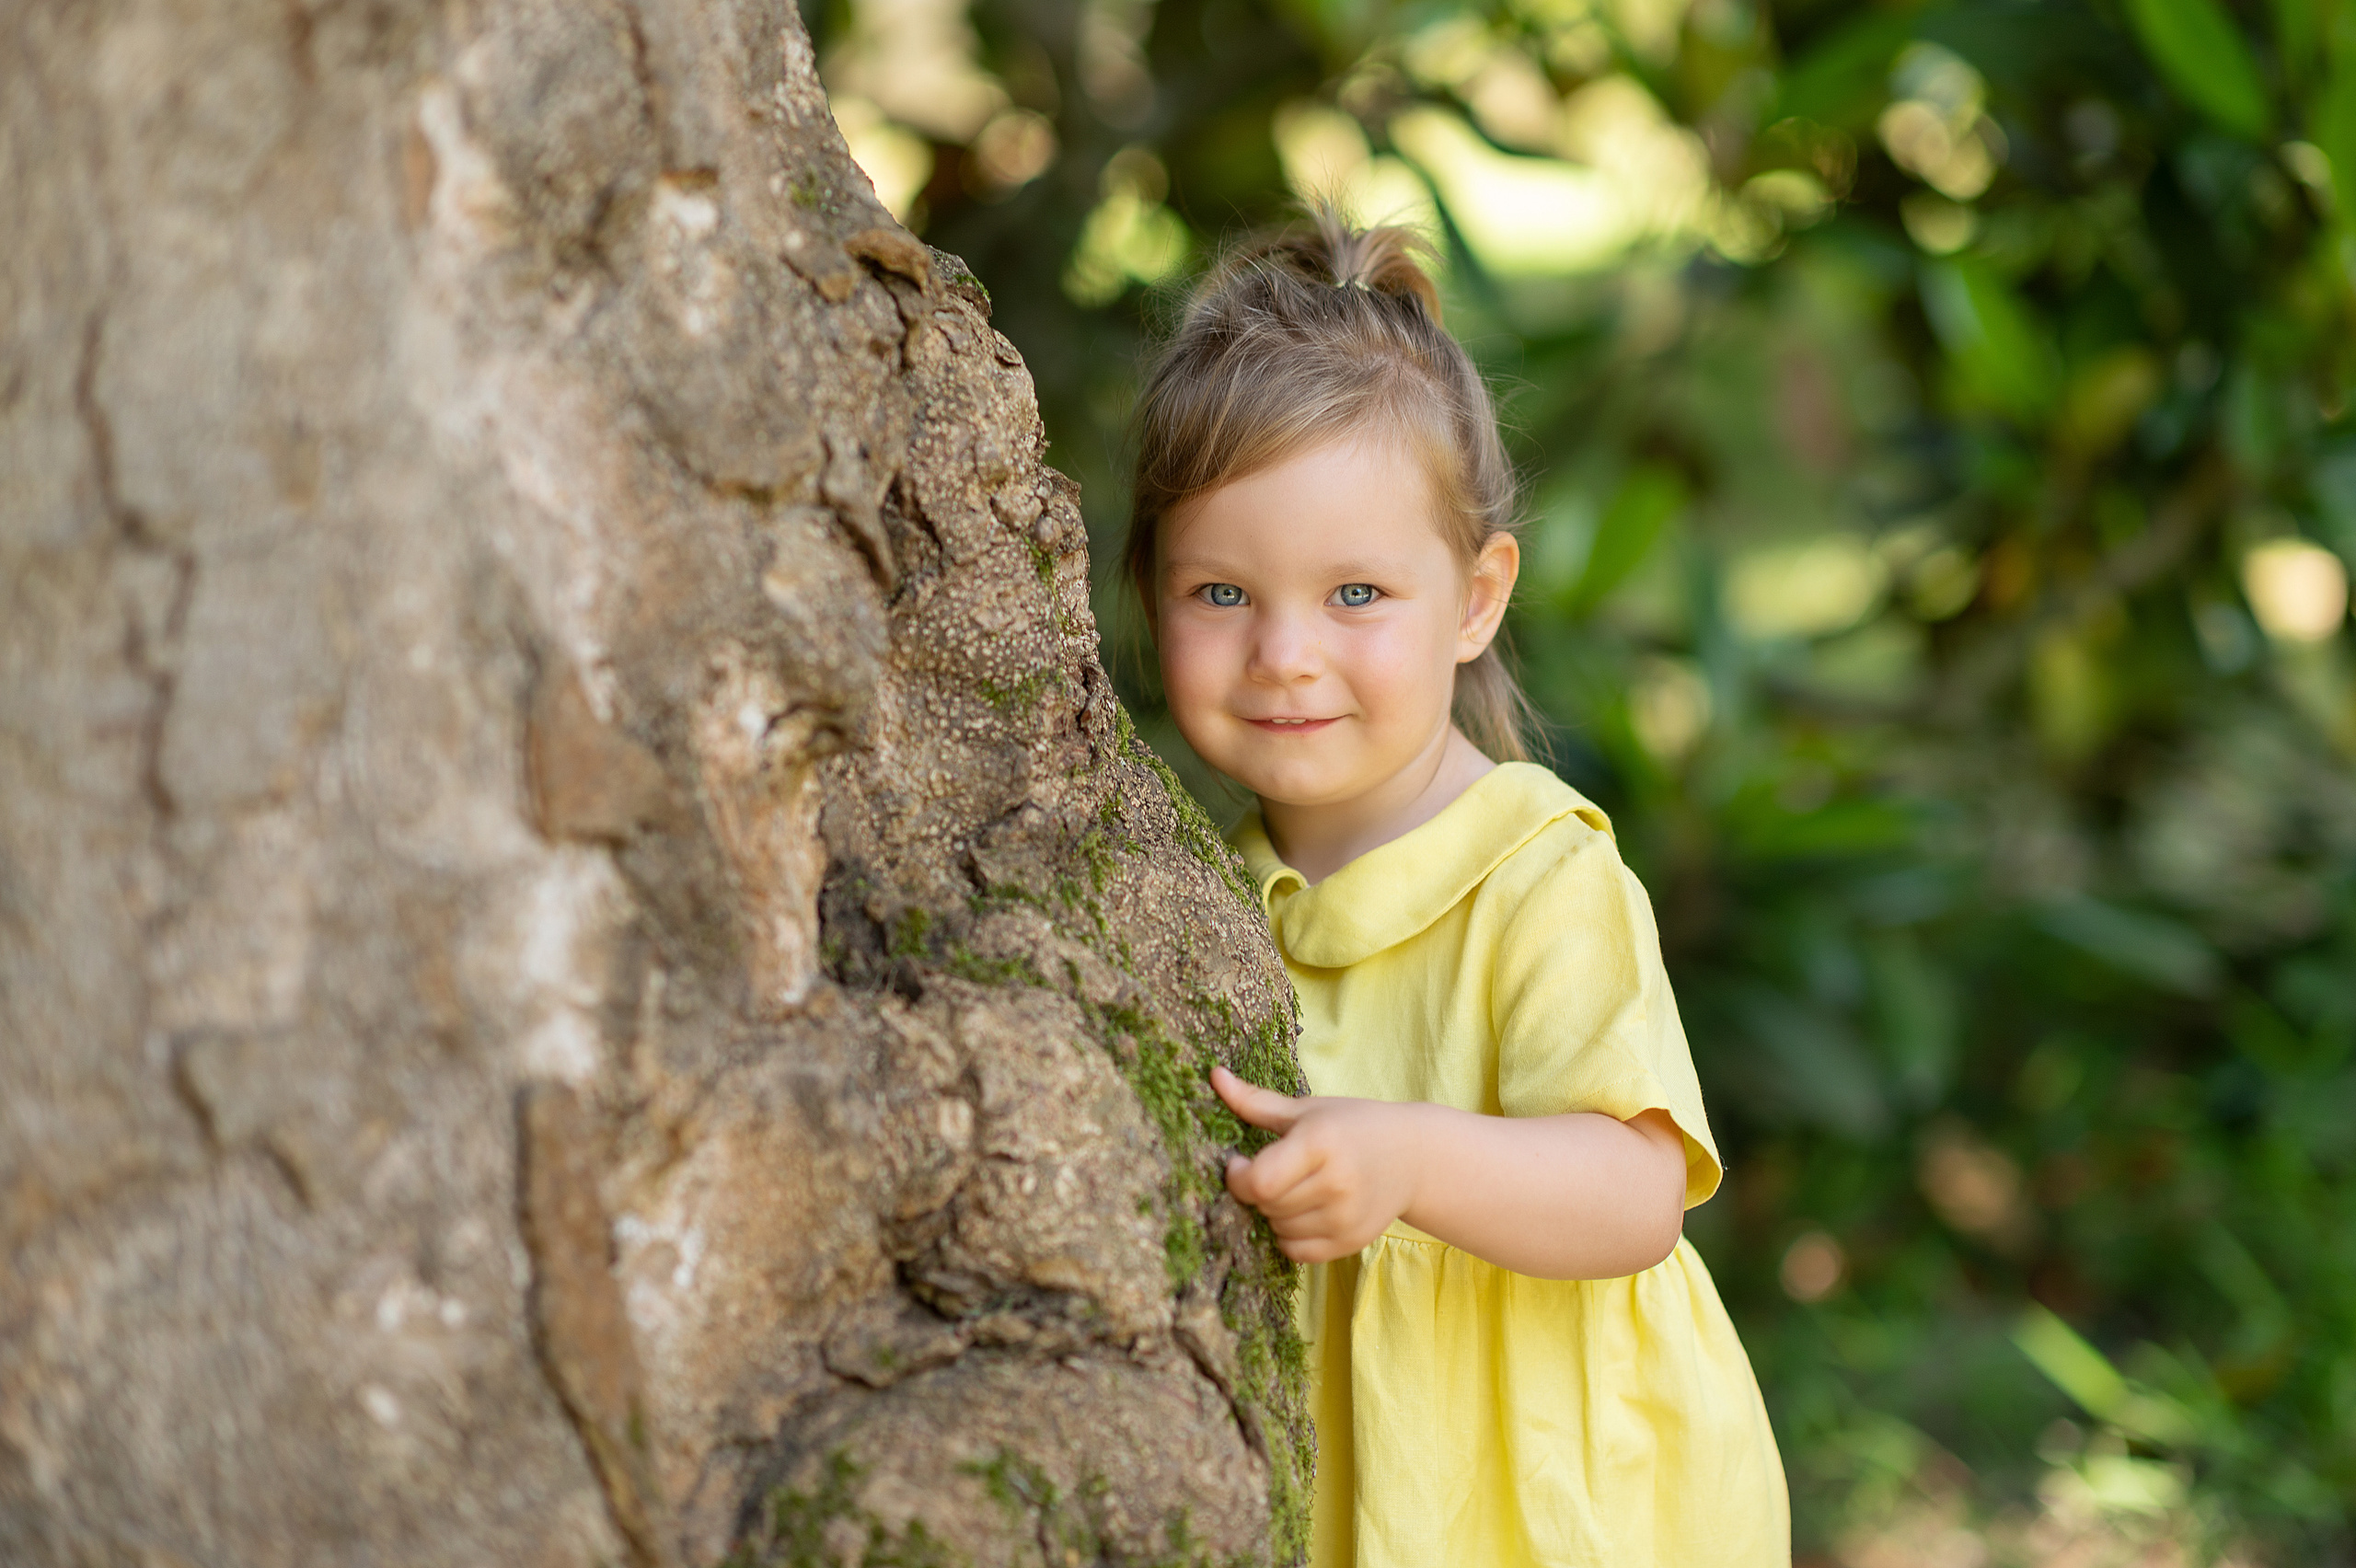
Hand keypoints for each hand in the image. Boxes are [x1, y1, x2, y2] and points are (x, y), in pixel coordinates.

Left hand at [1210, 1065, 1421, 1262]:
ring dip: (1273, 1213)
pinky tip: (1302, 1211)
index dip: (1239, 1177)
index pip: (1260, 1182)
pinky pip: (1296, 1252)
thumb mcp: (1307, 1109)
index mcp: (1321, 1142)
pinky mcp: (1351, 1242)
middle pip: (1266, 1205)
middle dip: (1258, 1191)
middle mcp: (1336, 1183)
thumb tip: (1214, 1076)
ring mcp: (1346, 1217)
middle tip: (1273, 1172)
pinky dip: (1289, 1235)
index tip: (1240, 1163)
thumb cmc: (1354, 1125)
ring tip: (1292, 1189)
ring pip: (1278, 1228)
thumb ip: (1256, 1101)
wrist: (1412, 1157)